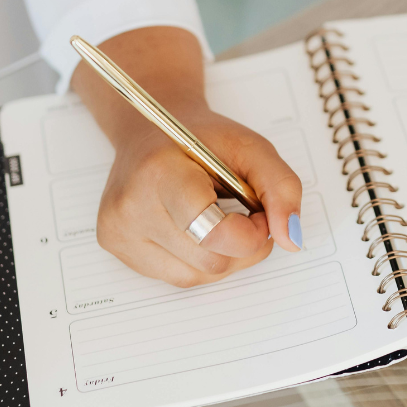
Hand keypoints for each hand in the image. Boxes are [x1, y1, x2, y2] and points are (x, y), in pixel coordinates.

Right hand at [72, 27, 303, 287]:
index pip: (213, 233)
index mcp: (158, 173)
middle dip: (241, 245)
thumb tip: (291, 239)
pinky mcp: (115, 249)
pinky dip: (198, 259)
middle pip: (210, 262)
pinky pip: (177, 277)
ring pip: (196, 277)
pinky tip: (194, 229)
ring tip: (217, 218)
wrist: (150, 129)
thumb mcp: (251, 148)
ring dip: (221, 255)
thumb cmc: (200, 138)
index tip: (258, 211)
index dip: (251, 232)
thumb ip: (281, 189)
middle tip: (242, 212)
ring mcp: (118, 233)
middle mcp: (130, 208)